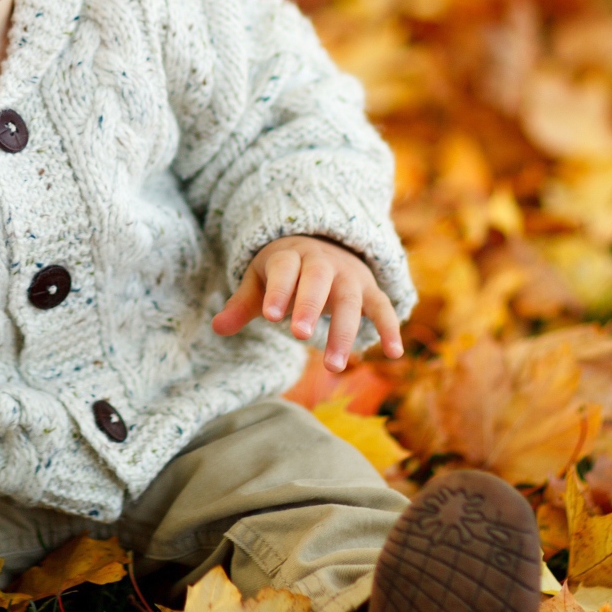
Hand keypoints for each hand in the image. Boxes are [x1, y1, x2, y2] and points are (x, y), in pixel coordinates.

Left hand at [211, 236, 402, 370]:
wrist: (324, 244)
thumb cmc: (285, 271)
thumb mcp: (261, 280)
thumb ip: (243, 304)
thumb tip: (217, 327)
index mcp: (291, 256)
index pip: (284, 270)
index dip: (279, 290)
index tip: (270, 316)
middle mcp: (323, 262)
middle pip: (318, 280)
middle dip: (310, 306)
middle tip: (299, 335)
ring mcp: (349, 276)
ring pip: (350, 300)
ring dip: (343, 332)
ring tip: (333, 367)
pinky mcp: (370, 291)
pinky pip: (383, 307)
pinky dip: (390, 328)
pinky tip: (394, 354)